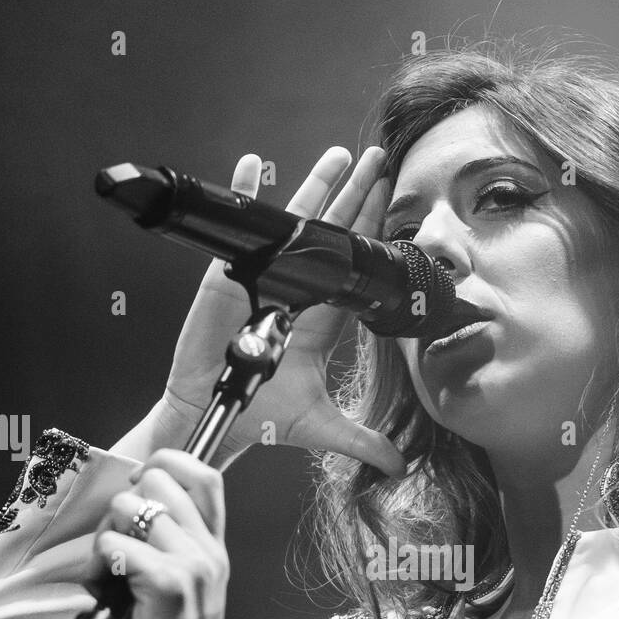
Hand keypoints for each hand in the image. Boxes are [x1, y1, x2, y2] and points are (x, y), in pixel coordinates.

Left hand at [83, 450, 240, 618]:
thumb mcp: (182, 594)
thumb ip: (165, 554)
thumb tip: (122, 520)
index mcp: (214, 550)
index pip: (202, 474)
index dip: (163, 467)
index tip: (139, 497)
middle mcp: (209, 550)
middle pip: (159, 477)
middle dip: (123, 505)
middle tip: (117, 548)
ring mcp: (191, 564)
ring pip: (128, 506)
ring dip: (104, 538)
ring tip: (110, 578)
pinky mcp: (167, 585)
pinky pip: (114, 545)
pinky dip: (97, 568)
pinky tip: (106, 596)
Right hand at [164, 145, 405, 477]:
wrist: (217, 417)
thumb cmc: (262, 416)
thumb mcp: (322, 427)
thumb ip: (364, 441)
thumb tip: (402, 465)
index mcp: (319, 316)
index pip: (354, 266)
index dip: (372, 234)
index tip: (393, 202)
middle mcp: (295, 290)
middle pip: (332, 234)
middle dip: (355, 195)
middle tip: (378, 158)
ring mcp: (263, 279)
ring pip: (294, 224)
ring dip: (315, 185)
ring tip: (339, 153)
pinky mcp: (230, 277)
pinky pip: (241, 231)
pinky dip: (244, 195)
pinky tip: (250, 163)